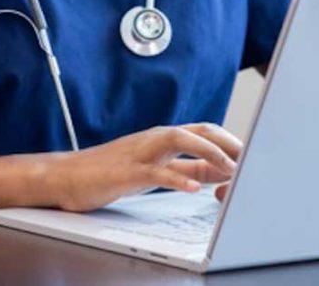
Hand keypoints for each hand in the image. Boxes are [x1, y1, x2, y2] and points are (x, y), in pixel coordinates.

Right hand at [48, 123, 242, 211]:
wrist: (65, 176)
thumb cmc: (109, 173)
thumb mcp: (154, 169)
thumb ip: (185, 169)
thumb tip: (218, 172)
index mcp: (163, 139)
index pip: (205, 133)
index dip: (231, 142)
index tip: (253, 156)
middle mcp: (155, 139)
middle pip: (199, 130)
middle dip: (228, 142)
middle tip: (251, 158)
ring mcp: (141, 152)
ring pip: (180, 139)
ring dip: (209, 152)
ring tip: (230, 167)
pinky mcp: (127, 171)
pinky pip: (156, 172)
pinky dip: (177, 179)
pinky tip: (192, 189)